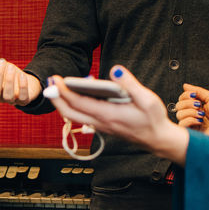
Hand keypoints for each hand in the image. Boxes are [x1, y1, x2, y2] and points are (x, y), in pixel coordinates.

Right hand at [0, 54, 41, 105]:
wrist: (23, 79)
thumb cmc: (6, 72)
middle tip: (2, 61)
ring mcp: (11, 100)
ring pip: (8, 96)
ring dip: (9, 80)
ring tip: (11, 67)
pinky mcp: (23, 101)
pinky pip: (22, 98)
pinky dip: (22, 86)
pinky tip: (22, 75)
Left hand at [47, 65, 188, 163]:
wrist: (158, 140)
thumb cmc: (153, 119)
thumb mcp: (147, 99)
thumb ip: (130, 83)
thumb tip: (115, 69)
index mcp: (108, 115)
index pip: (78, 103)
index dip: (64, 91)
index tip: (56, 78)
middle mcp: (100, 122)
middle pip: (69, 112)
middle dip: (57, 97)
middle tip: (51, 80)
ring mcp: (100, 126)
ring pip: (74, 115)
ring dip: (64, 101)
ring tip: (60, 84)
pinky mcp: (103, 126)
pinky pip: (82, 116)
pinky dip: (74, 105)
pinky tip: (79, 93)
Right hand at [176, 84, 208, 138]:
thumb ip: (198, 91)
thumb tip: (185, 85)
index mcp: (195, 105)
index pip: (182, 98)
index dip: (185, 95)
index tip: (194, 95)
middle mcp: (191, 113)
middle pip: (178, 105)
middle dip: (188, 103)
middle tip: (199, 105)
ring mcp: (190, 122)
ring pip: (179, 114)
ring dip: (190, 112)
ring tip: (201, 114)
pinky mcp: (190, 131)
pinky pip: (181, 124)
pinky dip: (190, 120)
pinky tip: (200, 121)